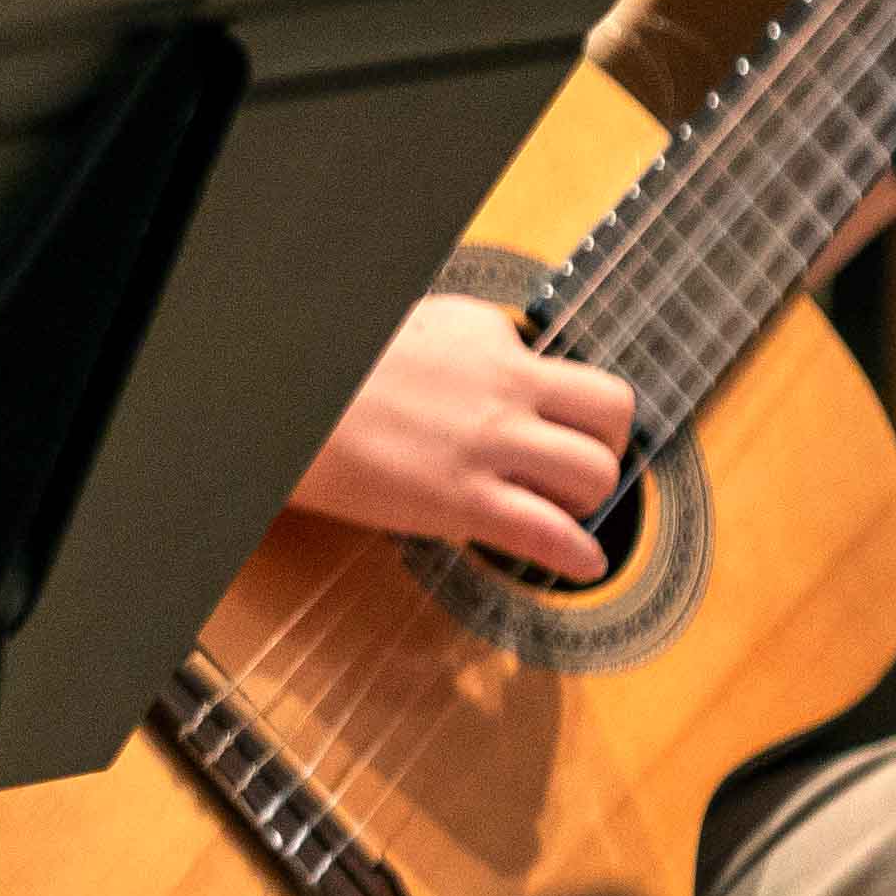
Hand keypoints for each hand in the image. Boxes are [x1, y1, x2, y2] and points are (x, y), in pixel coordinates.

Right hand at [296, 291, 639, 582]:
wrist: (284, 401)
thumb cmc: (335, 372)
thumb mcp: (415, 331)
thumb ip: (465, 350)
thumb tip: (497, 366)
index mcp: (486, 334)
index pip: (559, 369)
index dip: (555, 407)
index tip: (537, 429)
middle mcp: (504, 382)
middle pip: (610, 411)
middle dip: (605, 446)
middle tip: (577, 469)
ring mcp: (489, 442)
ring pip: (595, 473)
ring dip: (587, 501)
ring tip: (561, 512)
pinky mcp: (466, 498)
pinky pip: (550, 533)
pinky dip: (577, 556)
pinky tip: (583, 564)